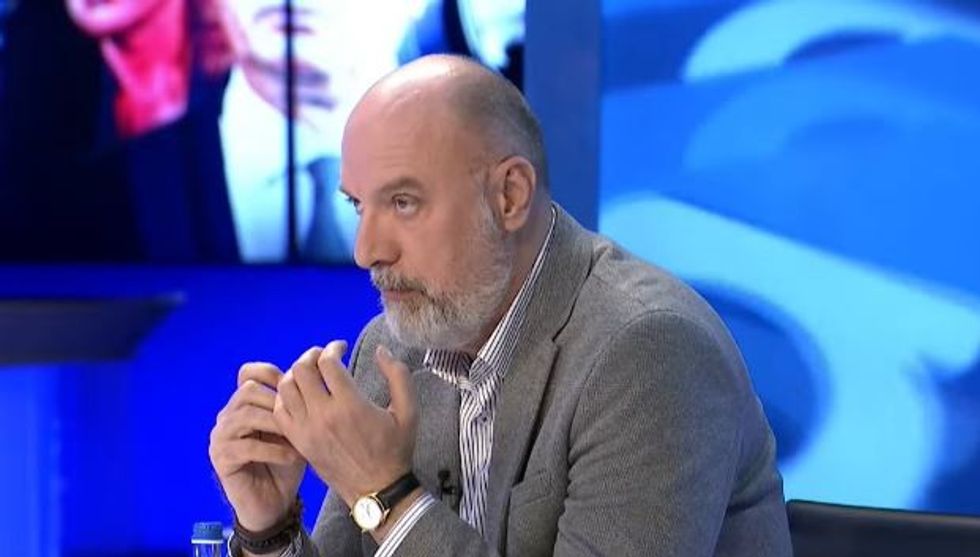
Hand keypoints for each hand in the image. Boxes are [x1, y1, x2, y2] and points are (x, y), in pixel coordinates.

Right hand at [209, 363, 306, 530]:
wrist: (274, 502)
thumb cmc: (286, 462)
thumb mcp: (295, 428)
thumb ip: (296, 404)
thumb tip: (316, 376)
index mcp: (244, 403)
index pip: (249, 373)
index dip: (274, 374)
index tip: (301, 385)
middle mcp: (228, 415)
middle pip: (249, 390)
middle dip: (280, 401)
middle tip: (304, 415)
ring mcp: (221, 436)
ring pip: (246, 415)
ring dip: (277, 424)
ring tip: (299, 435)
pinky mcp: (221, 459)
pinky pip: (246, 447)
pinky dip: (273, 450)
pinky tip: (291, 457)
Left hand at [273, 341, 417, 505]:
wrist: (377, 490)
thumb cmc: (395, 450)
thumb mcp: (409, 411)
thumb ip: (398, 375)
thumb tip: (381, 351)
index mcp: (350, 405)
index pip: (328, 362)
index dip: (333, 348)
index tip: (341, 347)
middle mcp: (324, 416)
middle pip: (301, 370)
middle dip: (312, 355)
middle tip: (323, 356)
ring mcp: (307, 430)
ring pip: (286, 388)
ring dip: (296, 374)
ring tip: (310, 373)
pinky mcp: (299, 442)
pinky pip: (280, 411)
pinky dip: (285, 397)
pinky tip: (300, 394)